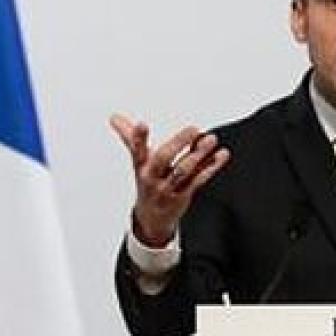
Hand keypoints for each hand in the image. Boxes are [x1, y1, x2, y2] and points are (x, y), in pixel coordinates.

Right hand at [109, 114, 230, 246]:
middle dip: (178, 143)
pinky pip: (198, 179)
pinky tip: (221, 155)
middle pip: (163, 159)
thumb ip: (130, 137)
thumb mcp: (138, 161)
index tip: (142, 124)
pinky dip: (211, 166)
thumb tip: (114, 117)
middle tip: (194, 129)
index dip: (138, 137)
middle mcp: (153, 177)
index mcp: (141, 166)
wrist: (152, 218)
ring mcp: (168, 187)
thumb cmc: (147, 182)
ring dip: (198, 154)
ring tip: (211, 139)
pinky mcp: (183, 195)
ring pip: (183, 170)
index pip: (137, 150)